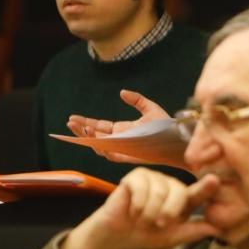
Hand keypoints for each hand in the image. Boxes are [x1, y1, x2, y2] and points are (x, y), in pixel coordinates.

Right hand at [61, 168, 221, 248]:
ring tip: (142, 220)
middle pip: (179, 191)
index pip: (198, 192)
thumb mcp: (172, 238)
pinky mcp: (136, 176)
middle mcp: (171, 186)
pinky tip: (132, 211)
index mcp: (183, 200)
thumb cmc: (145, 236)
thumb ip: (193, 231)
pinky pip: (142, 187)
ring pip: (160, 191)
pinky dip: (138, 204)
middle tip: (159, 224)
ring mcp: (154, 178)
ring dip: (150, 212)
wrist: (115, 238)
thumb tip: (219, 229)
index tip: (215, 180)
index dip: (206, 187)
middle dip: (169, 211)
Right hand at [67, 89, 182, 167]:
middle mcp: (120, 140)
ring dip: (87, 138)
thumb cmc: (167, 126)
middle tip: (70, 123)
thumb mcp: (150, 108)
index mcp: (122, 129)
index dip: (86, 122)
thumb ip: (136, 100)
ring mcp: (122, 149)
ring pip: (98, 146)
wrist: (178, 139)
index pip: (99, 126)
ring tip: (80, 128)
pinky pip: (109, 154)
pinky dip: (99, 147)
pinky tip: (93, 137)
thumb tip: (121, 92)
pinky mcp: (127, 156)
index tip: (73, 117)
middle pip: (95, 136)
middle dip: (81, 130)